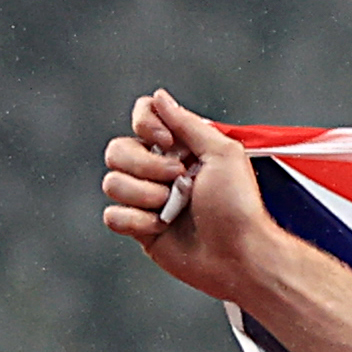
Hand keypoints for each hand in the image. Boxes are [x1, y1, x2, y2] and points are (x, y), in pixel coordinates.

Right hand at [100, 89, 272, 297]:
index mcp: (181, 148)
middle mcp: (159, 170)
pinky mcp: (138, 227)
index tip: (166, 141)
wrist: (239, 255)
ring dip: (145, 195)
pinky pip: (112, 215)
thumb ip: (188, 124)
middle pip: (117, 150)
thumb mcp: (224, 154)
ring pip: (112, 183)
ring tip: (173, 208)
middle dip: (146, 166)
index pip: (144, 116)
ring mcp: (146, 198)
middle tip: (179, 180)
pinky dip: (137, 221)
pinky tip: (162, 227)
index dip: (146, 124)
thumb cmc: (239, 207)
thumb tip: (160, 97)